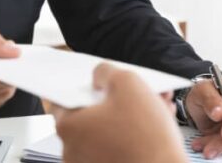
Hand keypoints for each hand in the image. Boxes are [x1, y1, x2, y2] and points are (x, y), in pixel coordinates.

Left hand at [52, 63, 185, 162]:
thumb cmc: (146, 138)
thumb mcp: (128, 84)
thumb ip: (107, 72)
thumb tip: (100, 75)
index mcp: (68, 126)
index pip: (64, 97)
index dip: (84, 85)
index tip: (98, 81)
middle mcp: (73, 150)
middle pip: (92, 113)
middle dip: (117, 98)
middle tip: (135, 91)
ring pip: (109, 130)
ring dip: (131, 116)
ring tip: (157, 107)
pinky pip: (118, 147)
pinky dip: (133, 136)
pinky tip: (157, 127)